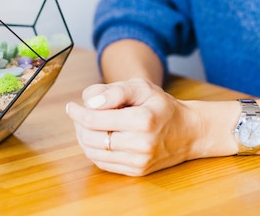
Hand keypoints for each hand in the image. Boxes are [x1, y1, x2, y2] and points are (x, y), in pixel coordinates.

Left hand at [65, 78, 201, 175]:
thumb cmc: (161, 105)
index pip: (95, 120)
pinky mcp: (137, 171)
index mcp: (143, 120)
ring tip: (85, 126)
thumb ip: (115, 91)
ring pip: (94, 153)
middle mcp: (141, 144)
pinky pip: (104, 164)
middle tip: (78, 115)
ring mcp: (139, 161)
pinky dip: (94, 151)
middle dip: (79, 126)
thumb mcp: (141, 87)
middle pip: (91, 138)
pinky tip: (97, 138)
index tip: (71, 106)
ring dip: (83, 139)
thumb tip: (89, 103)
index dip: (77, 113)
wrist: (188, 132)